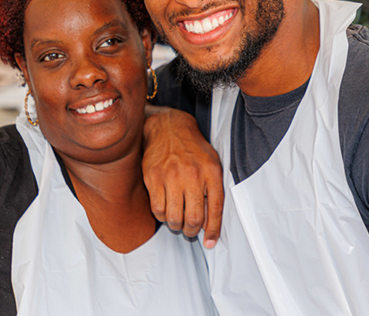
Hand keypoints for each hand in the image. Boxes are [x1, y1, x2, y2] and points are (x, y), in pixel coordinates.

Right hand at [143, 105, 223, 247]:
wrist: (168, 127)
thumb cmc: (192, 148)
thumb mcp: (211, 164)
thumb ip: (213, 190)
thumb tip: (209, 221)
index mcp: (211, 172)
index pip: (216, 209)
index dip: (213, 230)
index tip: (210, 242)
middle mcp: (192, 175)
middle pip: (193, 218)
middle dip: (192, 231)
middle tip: (190, 230)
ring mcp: (171, 176)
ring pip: (173, 218)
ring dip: (176, 225)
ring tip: (178, 220)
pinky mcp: (153, 177)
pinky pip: (157, 209)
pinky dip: (162, 216)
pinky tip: (166, 209)